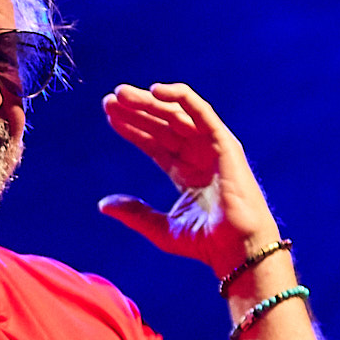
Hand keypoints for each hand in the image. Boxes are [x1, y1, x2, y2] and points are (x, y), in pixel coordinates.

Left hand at [98, 81, 278, 274]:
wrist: (237, 249)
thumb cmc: (206, 244)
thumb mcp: (160, 228)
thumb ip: (134, 213)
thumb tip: (103, 204)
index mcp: (185, 172)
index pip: (154, 142)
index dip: (132, 127)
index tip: (109, 114)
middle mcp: (198, 155)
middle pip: (162, 124)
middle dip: (136, 110)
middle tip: (109, 99)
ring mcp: (212, 147)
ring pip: (177, 114)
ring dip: (149, 101)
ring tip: (121, 94)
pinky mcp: (225, 143)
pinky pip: (201, 112)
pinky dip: (181, 98)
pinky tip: (155, 91)